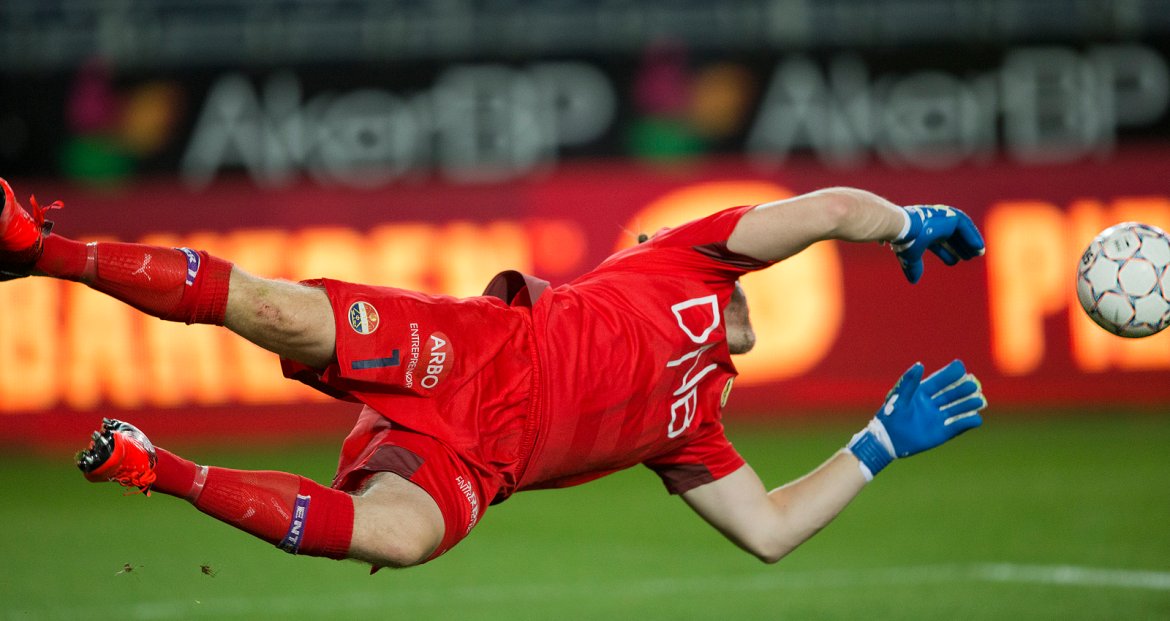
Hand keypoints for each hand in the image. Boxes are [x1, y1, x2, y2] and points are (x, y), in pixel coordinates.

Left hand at [847, 360, 986, 478]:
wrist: (886, 440)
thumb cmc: (890, 416)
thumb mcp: (899, 397)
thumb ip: (909, 381)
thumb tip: (920, 364)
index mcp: (921, 394)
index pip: (939, 381)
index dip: (949, 374)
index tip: (960, 366)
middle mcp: (931, 405)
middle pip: (951, 394)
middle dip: (962, 390)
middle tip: (974, 384)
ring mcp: (937, 419)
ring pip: (957, 409)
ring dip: (968, 405)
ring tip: (979, 400)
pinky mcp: (941, 433)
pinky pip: (957, 427)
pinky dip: (967, 423)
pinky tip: (976, 418)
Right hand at [893, 205, 984, 283]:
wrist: (904, 228)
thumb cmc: (905, 242)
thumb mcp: (910, 258)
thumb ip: (913, 268)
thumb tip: (914, 281)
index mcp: (923, 233)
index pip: (937, 243)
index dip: (946, 253)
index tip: (954, 262)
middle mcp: (933, 224)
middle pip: (951, 237)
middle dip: (960, 247)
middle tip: (969, 257)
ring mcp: (942, 219)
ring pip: (960, 231)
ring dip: (969, 242)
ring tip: (978, 253)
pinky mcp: (950, 216)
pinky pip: (966, 227)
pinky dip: (973, 237)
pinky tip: (979, 248)